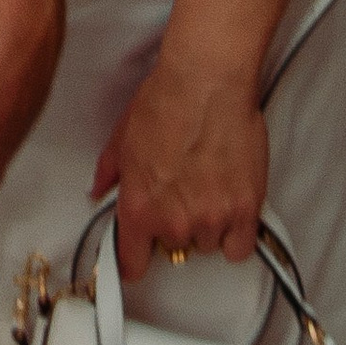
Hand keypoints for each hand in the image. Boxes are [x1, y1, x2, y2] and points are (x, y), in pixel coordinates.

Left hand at [98, 44, 266, 282]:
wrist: (207, 81)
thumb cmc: (167, 101)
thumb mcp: (123, 137)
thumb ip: (110, 172)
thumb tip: (100, 189)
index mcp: (139, 207)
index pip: (132, 264)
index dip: (134, 261)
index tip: (138, 256)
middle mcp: (175, 221)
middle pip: (174, 248)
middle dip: (175, 224)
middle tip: (180, 192)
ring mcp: (212, 218)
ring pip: (207, 244)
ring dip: (206, 224)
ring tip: (207, 188)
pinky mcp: (245, 210)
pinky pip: (240, 246)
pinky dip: (236, 233)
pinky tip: (230, 209)